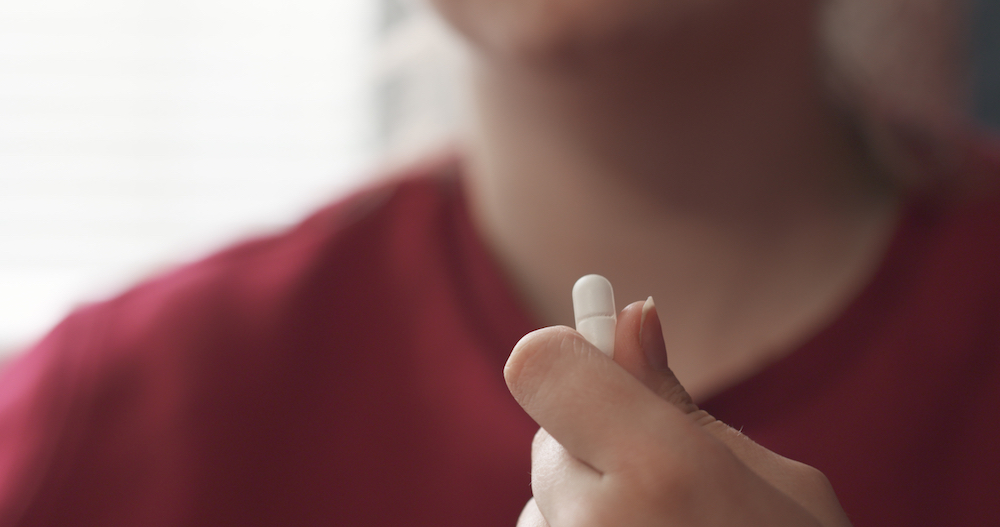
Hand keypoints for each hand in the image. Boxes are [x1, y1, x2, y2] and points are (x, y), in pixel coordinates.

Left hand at [504, 299, 852, 526]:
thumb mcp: (780, 488)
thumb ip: (681, 405)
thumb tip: (630, 317)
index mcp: (663, 473)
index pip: (540, 365)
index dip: (567, 360)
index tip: (591, 367)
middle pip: (546, 443)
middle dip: (592, 452)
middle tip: (662, 491)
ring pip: (543, 508)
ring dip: (584, 516)